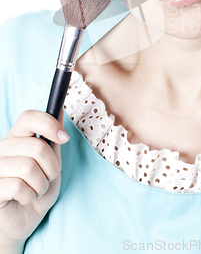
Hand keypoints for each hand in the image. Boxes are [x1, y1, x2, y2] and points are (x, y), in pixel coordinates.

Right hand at [0, 109, 68, 248]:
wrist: (22, 221)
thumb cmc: (36, 189)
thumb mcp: (51, 162)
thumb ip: (54, 139)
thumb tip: (60, 110)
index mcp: (17, 137)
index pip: (28, 117)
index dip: (48, 123)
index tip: (64, 137)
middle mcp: (3, 148)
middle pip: (37, 147)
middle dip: (52, 167)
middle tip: (48, 177)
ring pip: (29, 168)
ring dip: (41, 184)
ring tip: (36, 189)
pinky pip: (19, 187)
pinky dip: (30, 196)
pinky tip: (25, 198)